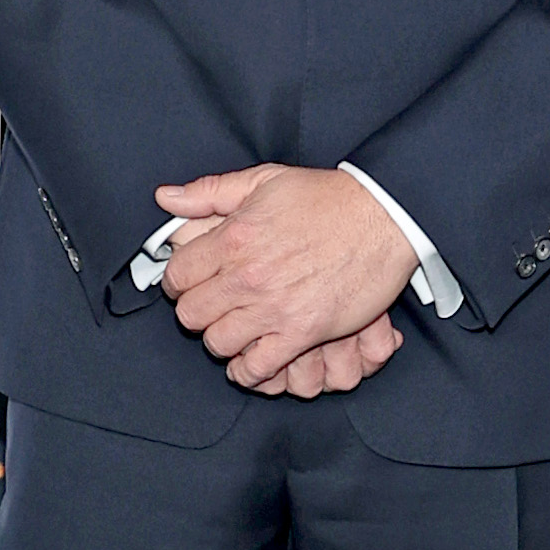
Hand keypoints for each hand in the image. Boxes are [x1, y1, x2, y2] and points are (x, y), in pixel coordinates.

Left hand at [153, 166, 414, 390]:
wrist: (383, 217)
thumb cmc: (328, 197)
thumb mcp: (264, 179)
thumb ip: (210, 191)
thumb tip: (166, 198)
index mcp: (233, 237)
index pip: (177, 275)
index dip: (177, 281)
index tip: (187, 283)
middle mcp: (247, 276)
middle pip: (191, 314)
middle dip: (196, 311)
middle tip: (211, 307)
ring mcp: (274, 307)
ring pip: (218, 343)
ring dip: (221, 339)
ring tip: (233, 330)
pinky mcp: (302, 332)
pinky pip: (258, 367)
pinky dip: (248, 370)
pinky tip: (251, 360)